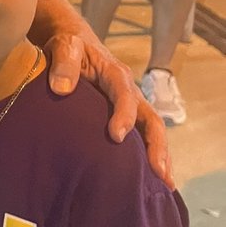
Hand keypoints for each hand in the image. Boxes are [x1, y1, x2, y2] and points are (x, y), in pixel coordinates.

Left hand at [43, 33, 172, 187]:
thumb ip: (63, 63)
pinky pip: (143, 135)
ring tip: (165, 184)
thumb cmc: (68, 46)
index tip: (116, 136)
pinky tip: (152, 178)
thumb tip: (61, 89)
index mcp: (115, 74)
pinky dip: (150, 155)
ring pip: (151, 130)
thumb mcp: (64, 47)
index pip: (125, 95)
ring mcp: (131, 104)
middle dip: (156, 146)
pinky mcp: (126, 114)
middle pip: (150, 118)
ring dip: (160, 155)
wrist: (73, 42)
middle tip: (158, 172)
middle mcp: (129, 90)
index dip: (124, 115)